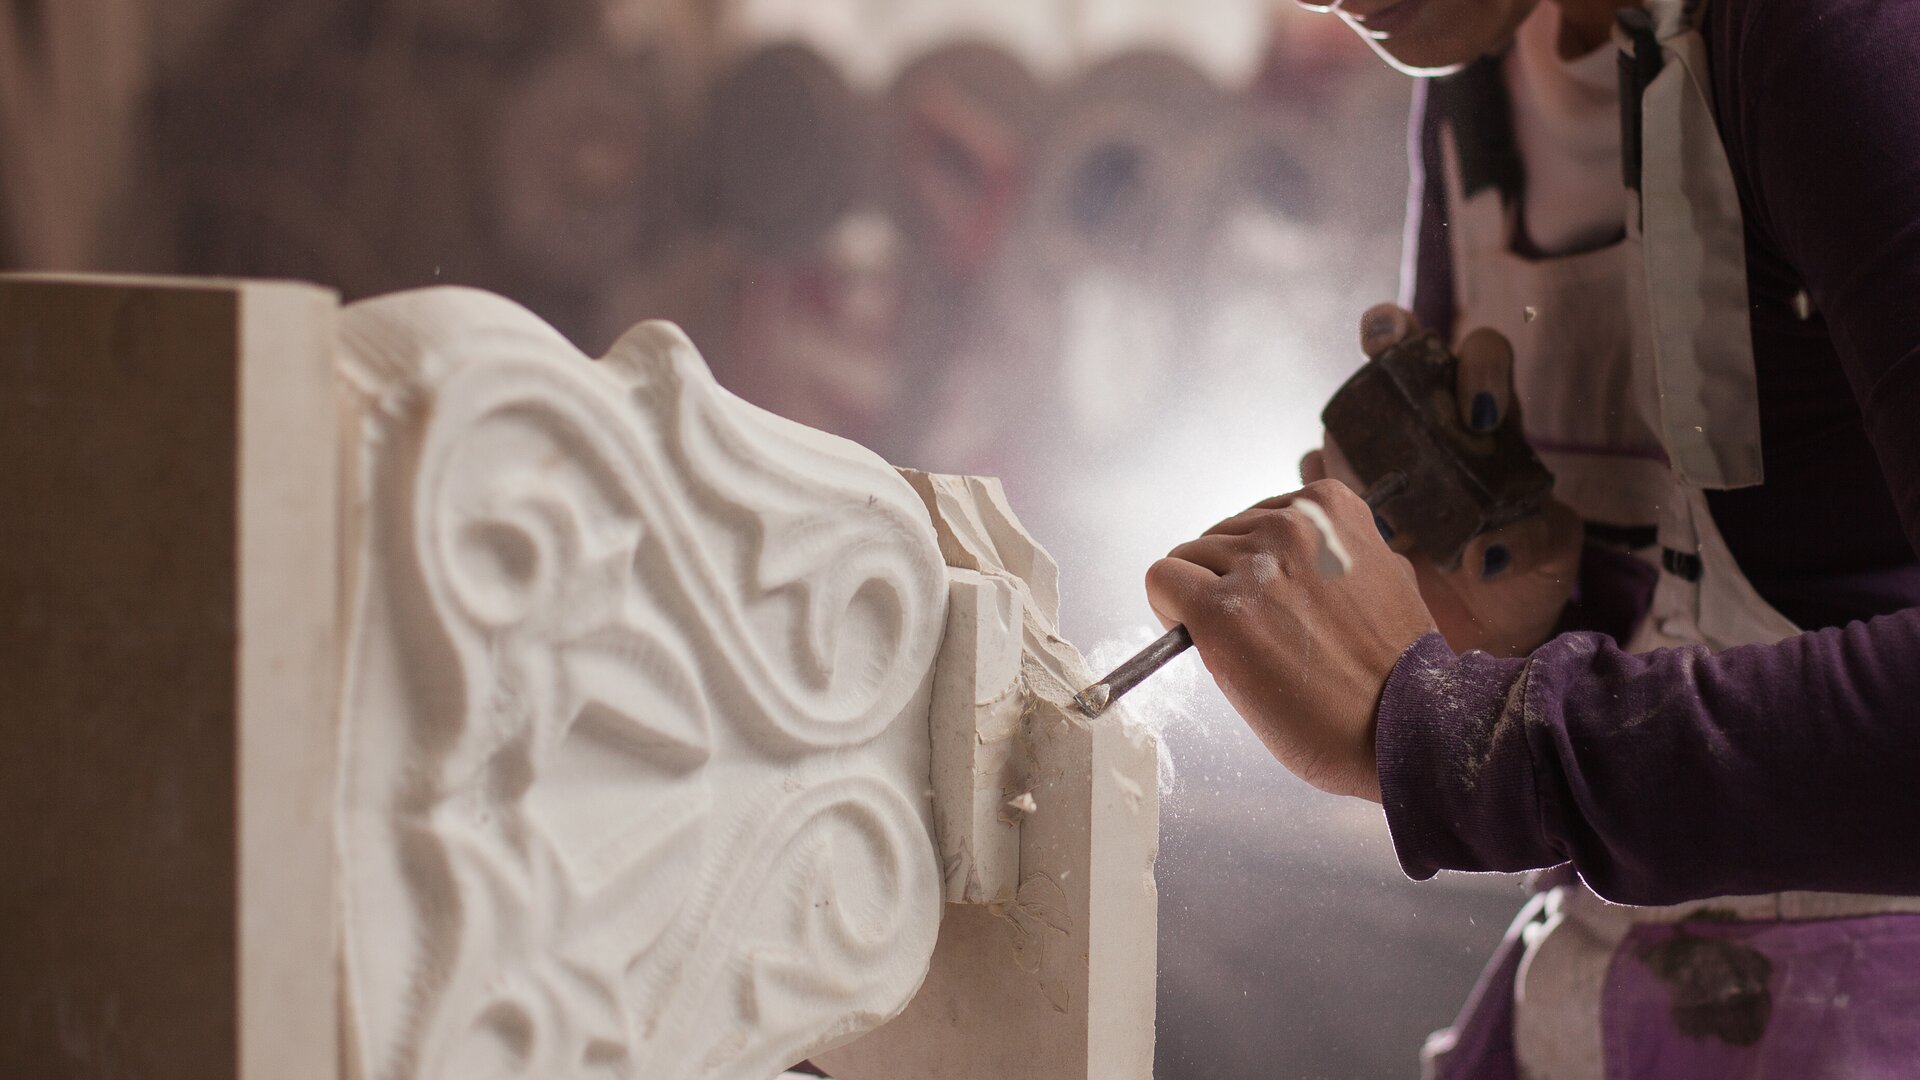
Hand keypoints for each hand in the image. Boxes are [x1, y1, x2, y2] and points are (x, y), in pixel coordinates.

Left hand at [1144, 480, 1435, 801]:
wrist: (1405, 729)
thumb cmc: (1394, 672)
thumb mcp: (1380, 577)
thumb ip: (1329, 554)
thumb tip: (1280, 558)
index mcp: (1330, 507)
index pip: (1256, 518)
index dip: (1256, 565)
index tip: (1275, 602)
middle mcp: (1289, 525)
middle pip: (1217, 538)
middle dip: (1229, 584)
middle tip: (1267, 636)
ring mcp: (1254, 567)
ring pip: (1186, 560)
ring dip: (1203, 603)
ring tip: (1252, 649)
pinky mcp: (1220, 612)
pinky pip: (1162, 583)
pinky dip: (1170, 613)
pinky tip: (1207, 645)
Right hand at [1303, 303, 1582, 657]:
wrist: (1470, 641)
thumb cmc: (1521, 585)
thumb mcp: (1549, 561)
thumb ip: (1531, 544)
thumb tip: (1483, 551)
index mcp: (1487, 427)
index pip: (1484, 361)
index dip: (1480, 366)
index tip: (1479, 412)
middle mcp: (1426, 429)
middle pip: (1400, 358)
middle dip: (1387, 332)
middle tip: (1381, 344)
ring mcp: (1376, 462)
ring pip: (1349, 420)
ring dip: (1352, 448)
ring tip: (1380, 511)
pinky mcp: (1338, 501)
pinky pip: (1312, 479)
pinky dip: (1317, 491)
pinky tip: (1339, 523)